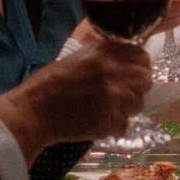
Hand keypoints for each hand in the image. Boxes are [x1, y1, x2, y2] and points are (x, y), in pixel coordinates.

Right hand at [0, 42, 151, 163]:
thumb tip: (129, 58)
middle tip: (121, 95)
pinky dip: (114, 126)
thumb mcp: (79, 58)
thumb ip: (105, 56)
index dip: (139, 67)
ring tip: (106, 109)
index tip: (132, 74)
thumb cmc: (51, 84)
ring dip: (126, 109)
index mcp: (105, 54)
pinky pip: (125, 124)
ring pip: (138, 104)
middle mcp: (113, 72)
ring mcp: (114, 97)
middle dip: (136, 88)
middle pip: (146, 80)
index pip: (142, 57)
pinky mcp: (110, 120)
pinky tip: (98, 122)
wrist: (33, 111)